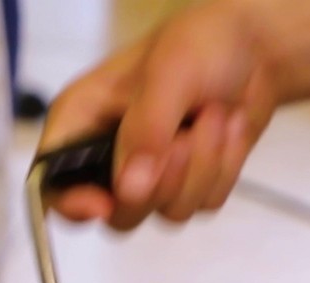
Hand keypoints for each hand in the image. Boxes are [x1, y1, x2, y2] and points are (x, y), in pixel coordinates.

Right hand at [38, 0, 280, 230]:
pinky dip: (225, 168)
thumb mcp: (168, 74)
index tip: (104, 204)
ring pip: (168, 213)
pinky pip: (204, 204)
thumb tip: (129, 189)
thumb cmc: (200, 42)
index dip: (70, 203)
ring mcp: (151, 174)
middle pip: (118, 214)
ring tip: (214, 115)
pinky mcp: (189, 183)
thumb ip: (146, 130)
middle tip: (183, 137)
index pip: (52, 182)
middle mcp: (109, 155)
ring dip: (202, 167)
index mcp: (82, 121)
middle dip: (161, 183)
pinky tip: (229, 127)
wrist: (257, 44)